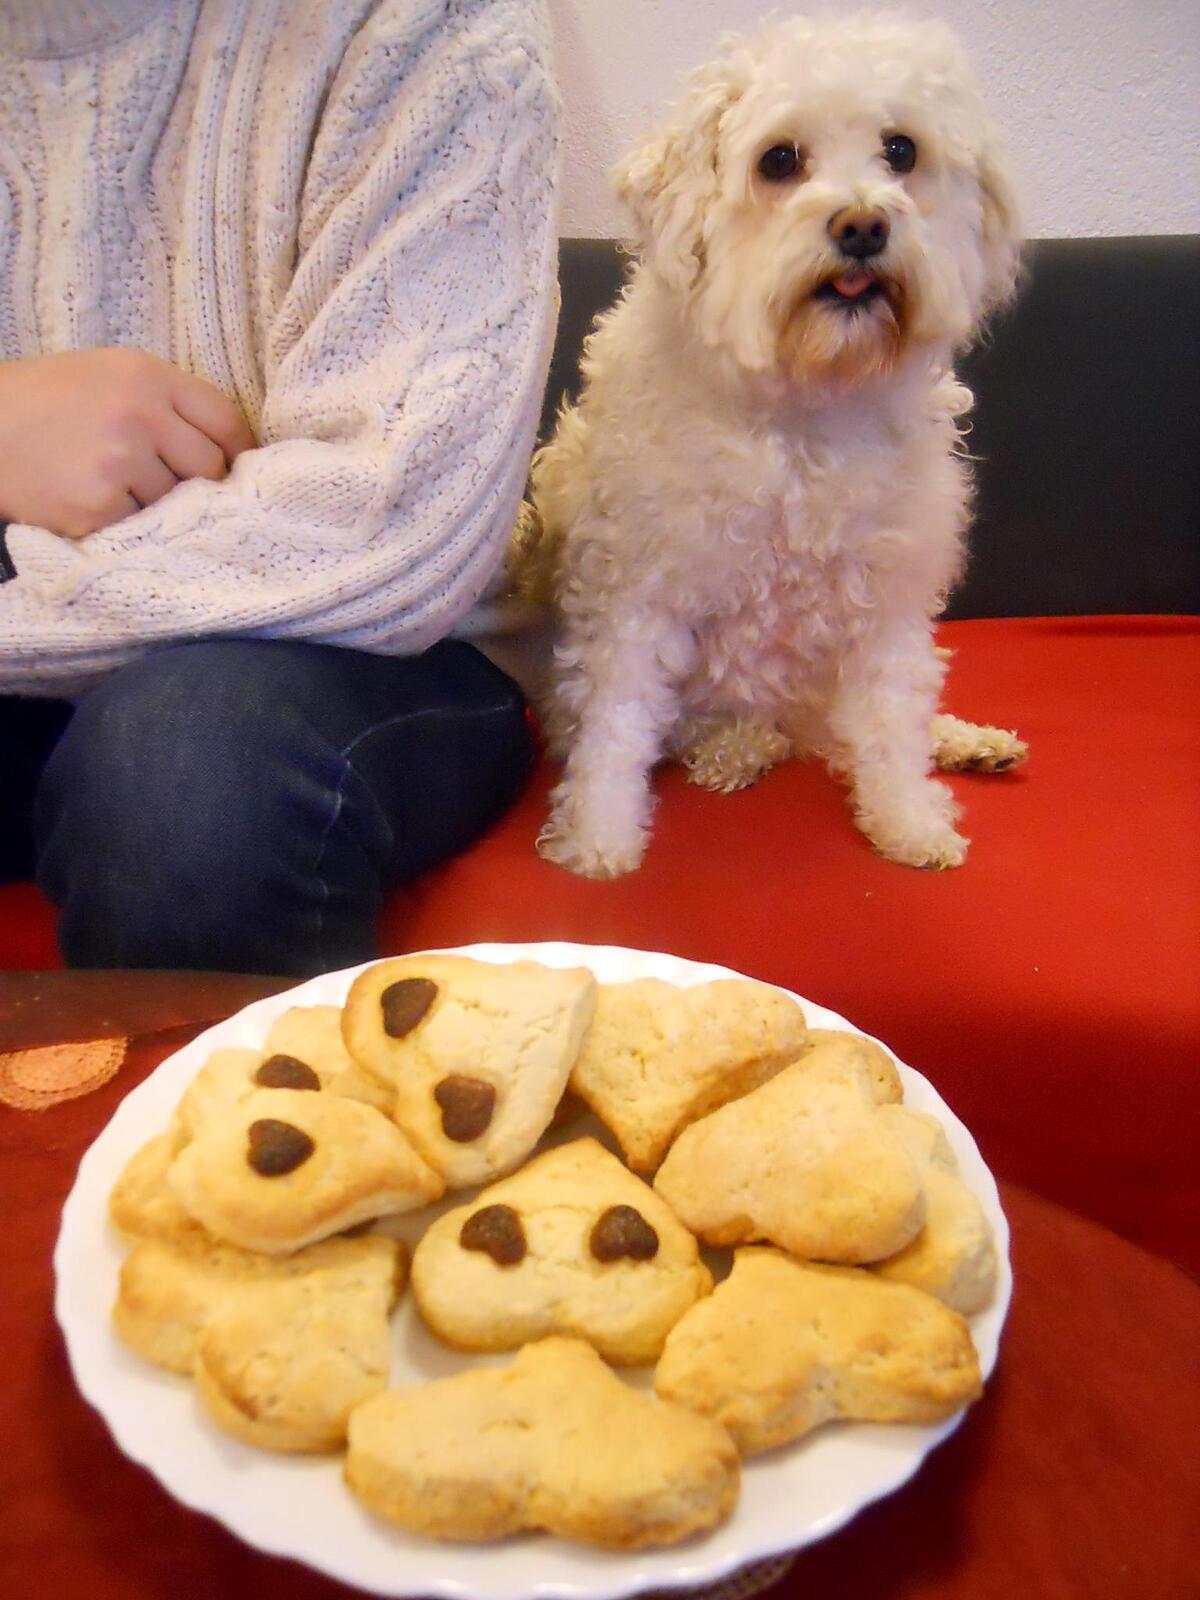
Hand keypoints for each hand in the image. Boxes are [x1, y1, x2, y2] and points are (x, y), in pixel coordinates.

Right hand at [0, 348, 255, 537]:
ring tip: (115, 483)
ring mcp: (118, 463)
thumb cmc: (49, 400)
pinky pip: (140, 524)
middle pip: (209, 467)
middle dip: (199, 480)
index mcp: (147, 376)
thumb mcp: (110, 375)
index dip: (237, 449)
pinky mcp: (98, 506)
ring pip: (176, 501)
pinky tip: (95, 500)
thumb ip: (168, 401)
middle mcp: (138, 416)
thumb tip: (230, 449)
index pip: (225, 419)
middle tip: (171, 481)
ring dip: (157, 502)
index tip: (237, 466)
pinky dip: (124, 520)